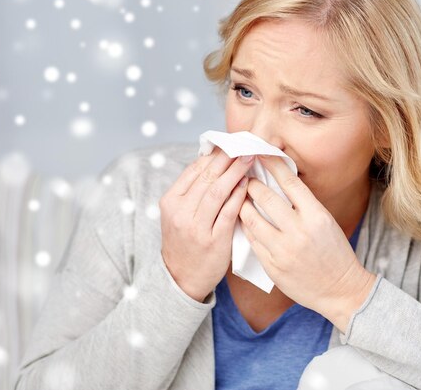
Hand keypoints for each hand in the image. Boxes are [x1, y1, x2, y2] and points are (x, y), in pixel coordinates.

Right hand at [159, 147, 254, 301]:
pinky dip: (239, 195)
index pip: (194, 170)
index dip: (214, 154)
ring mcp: (196, 227)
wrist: (181, 278)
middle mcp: (181, 212)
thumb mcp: (179, 213)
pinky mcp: (213, 240)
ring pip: (217, 191)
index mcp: (171, 201)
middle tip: (245, 144)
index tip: (230, 143)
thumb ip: (193, 190)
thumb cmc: (185, 241)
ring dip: (235, 172)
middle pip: (207, 177)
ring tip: (249, 158)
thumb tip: (215, 160)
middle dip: (228, 158)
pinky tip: (248, 184)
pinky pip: (229, 212)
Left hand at [238, 155, 376, 330]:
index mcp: (316, 216)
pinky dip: (246, 228)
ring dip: (243, 205)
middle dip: (252, 184)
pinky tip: (244, 221)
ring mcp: (284, 250)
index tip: (261, 154)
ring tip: (240, 198)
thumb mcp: (326, 222)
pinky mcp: (272, 267)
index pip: (289, 182)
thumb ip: (304, 204)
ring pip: (252, 220)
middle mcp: (299, 231)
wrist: (341, 290)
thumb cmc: (334, 252)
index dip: (272, 164)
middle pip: (266, 198)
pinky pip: (252, 241)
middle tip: (246, 178)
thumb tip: (279, 182)